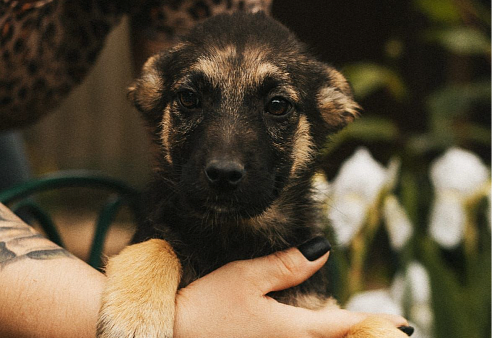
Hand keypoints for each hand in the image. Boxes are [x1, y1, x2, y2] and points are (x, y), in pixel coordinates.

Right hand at [174, 246, 407, 337]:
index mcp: (291, 328)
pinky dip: (318, 336)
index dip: (375, 323)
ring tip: (364, 330)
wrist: (175, 334)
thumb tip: (322, 250)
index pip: (343, 326)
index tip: (404, 323)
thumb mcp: (246, 278)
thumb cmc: (208, 305)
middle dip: (365, 336)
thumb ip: (287, 266)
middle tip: (393, 329)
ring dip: (342, 336)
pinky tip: (317, 329)